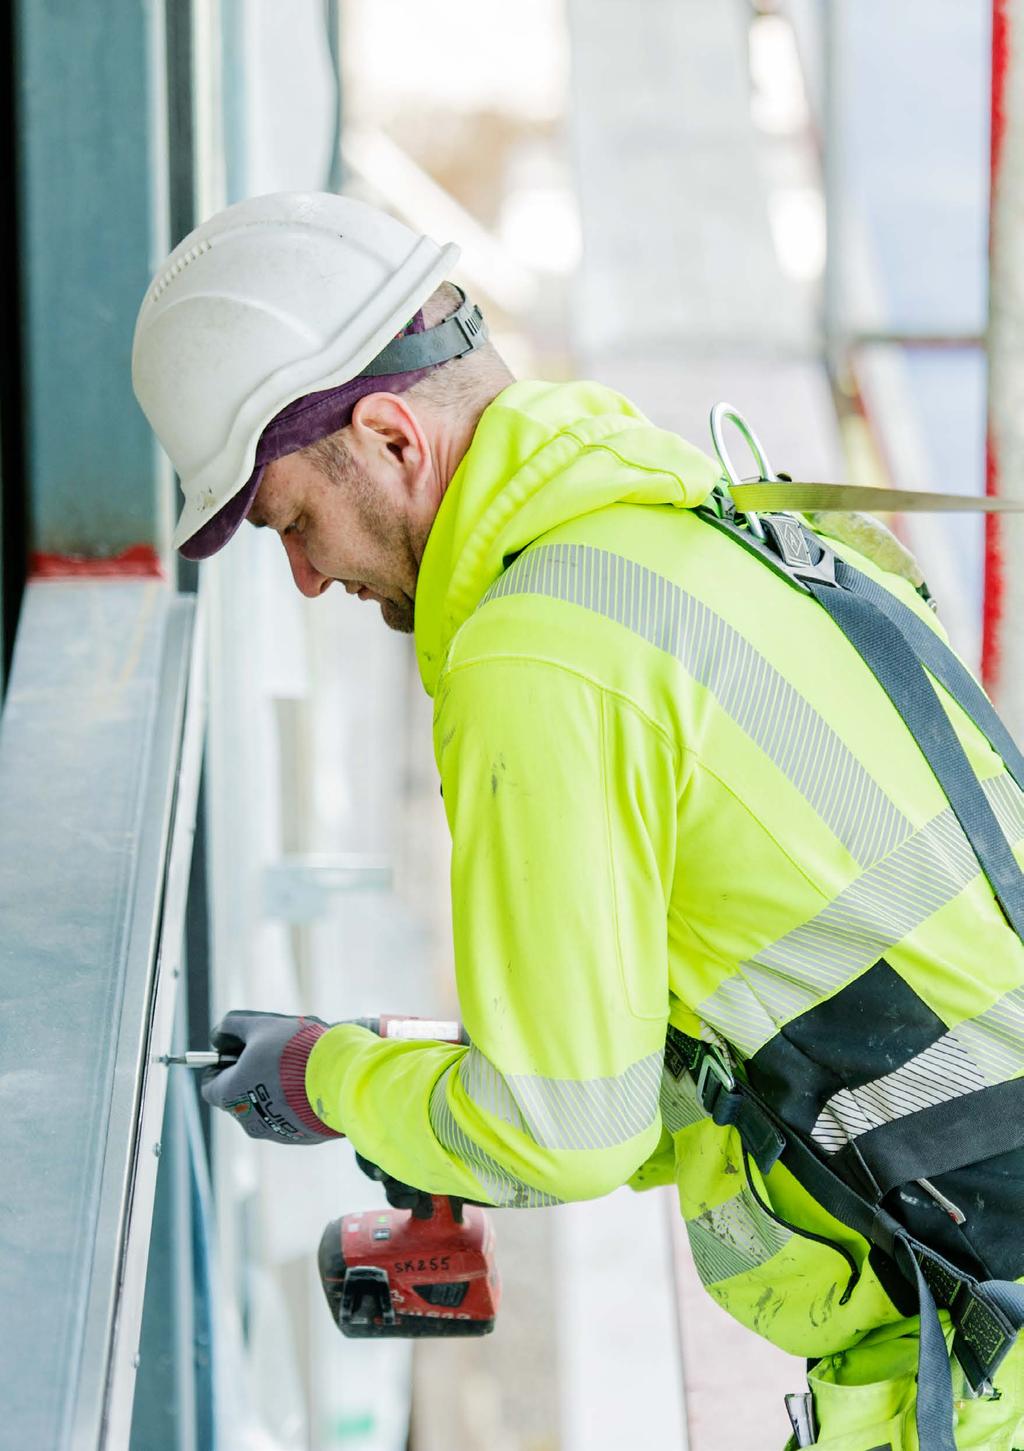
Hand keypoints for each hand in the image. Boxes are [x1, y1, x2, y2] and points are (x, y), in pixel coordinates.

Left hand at [201, 1009, 342, 1144]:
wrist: (340, 1078)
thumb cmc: (294, 1051)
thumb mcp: (261, 1026)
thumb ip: (233, 1027)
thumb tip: (219, 1035)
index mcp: (232, 1094)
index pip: (210, 1085)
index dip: (220, 1065)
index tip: (235, 1051)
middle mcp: (248, 1120)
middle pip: (239, 1096)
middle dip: (250, 1075)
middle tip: (272, 1055)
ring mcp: (275, 1132)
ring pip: (265, 1108)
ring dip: (273, 1090)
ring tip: (297, 1069)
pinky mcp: (299, 1137)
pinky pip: (289, 1118)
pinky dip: (294, 1103)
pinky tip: (310, 1085)